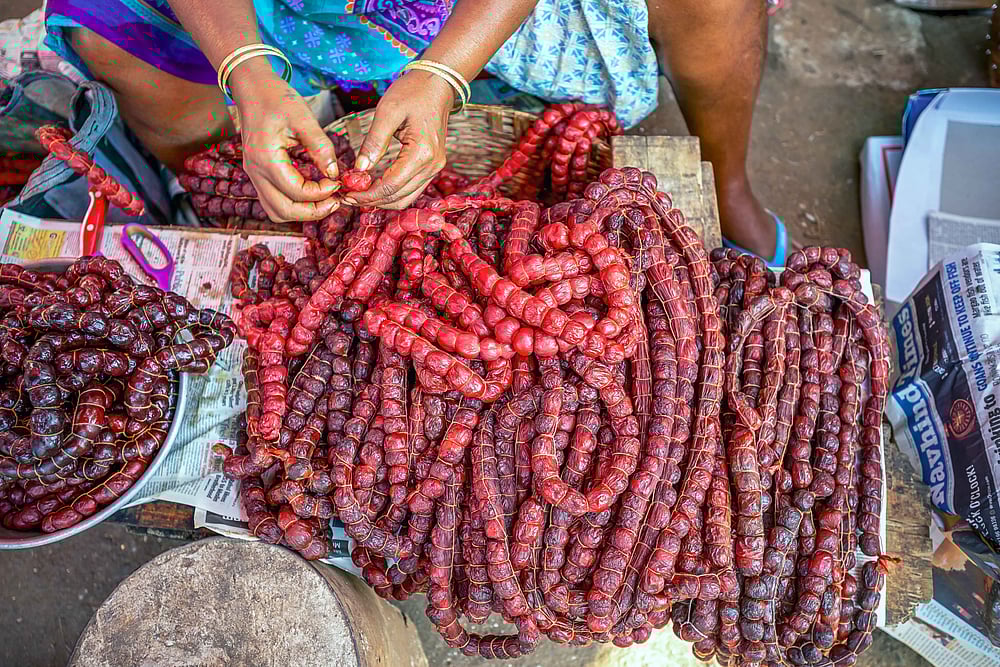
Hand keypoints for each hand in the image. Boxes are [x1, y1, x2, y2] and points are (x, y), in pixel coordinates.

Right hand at [229, 59, 340, 221]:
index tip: (338, 182)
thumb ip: (320, 147)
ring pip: (276, 211)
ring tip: (325, 199)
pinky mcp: (258, 175)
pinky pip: (274, 201)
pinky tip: (312, 192)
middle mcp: (255, 172)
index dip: (322, 193)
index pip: (297, 192)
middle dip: (314, 211)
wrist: (252, 88)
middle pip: (284, 211)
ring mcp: (254, 175)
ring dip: (302, 212)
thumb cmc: (276, 98)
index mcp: (265, 159)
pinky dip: (293, 204)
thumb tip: (335, 173)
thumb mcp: (303, 117)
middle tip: (336, 200)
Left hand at [343, 69, 452, 209]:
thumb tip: (359, 169)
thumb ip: (373, 142)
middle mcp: (432, 165)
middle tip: (348, 197)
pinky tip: (375, 187)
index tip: (347, 194)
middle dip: (372, 201)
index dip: (367, 195)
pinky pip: (411, 188)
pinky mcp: (432, 166)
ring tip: (359, 194)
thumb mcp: (387, 112)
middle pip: (399, 197)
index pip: (391, 186)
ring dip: (382, 200)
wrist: (437, 84)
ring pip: (406, 197)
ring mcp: (435, 167)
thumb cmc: (412, 92)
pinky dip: (392, 193)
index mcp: (422, 152)